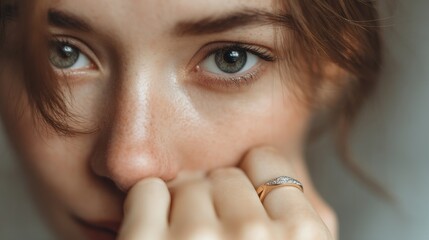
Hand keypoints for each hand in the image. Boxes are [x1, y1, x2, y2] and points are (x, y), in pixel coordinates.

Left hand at [117, 146, 333, 239]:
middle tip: (210, 233)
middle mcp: (254, 237)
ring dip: (181, 206)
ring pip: (186, 181)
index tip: (240, 203)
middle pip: (224, 172)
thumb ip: (309, 218)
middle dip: (215, 197)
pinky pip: (147, 192)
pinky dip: (147, 207)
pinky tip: (157, 234)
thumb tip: (302, 177)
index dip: (250, 179)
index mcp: (303, 236)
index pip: (267, 160)